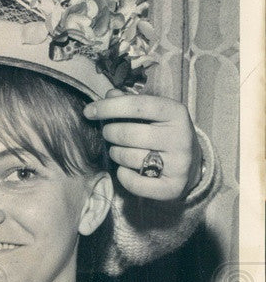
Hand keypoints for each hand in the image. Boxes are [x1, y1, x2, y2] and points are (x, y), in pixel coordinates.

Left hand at [84, 90, 202, 200]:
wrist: (191, 166)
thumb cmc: (164, 134)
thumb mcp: (154, 115)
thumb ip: (132, 104)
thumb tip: (109, 94)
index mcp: (176, 113)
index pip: (137, 105)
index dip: (109, 107)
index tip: (89, 112)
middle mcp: (181, 137)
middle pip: (129, 134)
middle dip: (110, 133)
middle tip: (108, 134)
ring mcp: (179, 164)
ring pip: (129, 158)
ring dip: (115, 154)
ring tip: (117, 151)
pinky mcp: (172, 187)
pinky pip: (134, 182)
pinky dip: (123, 176)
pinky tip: (125, 169)